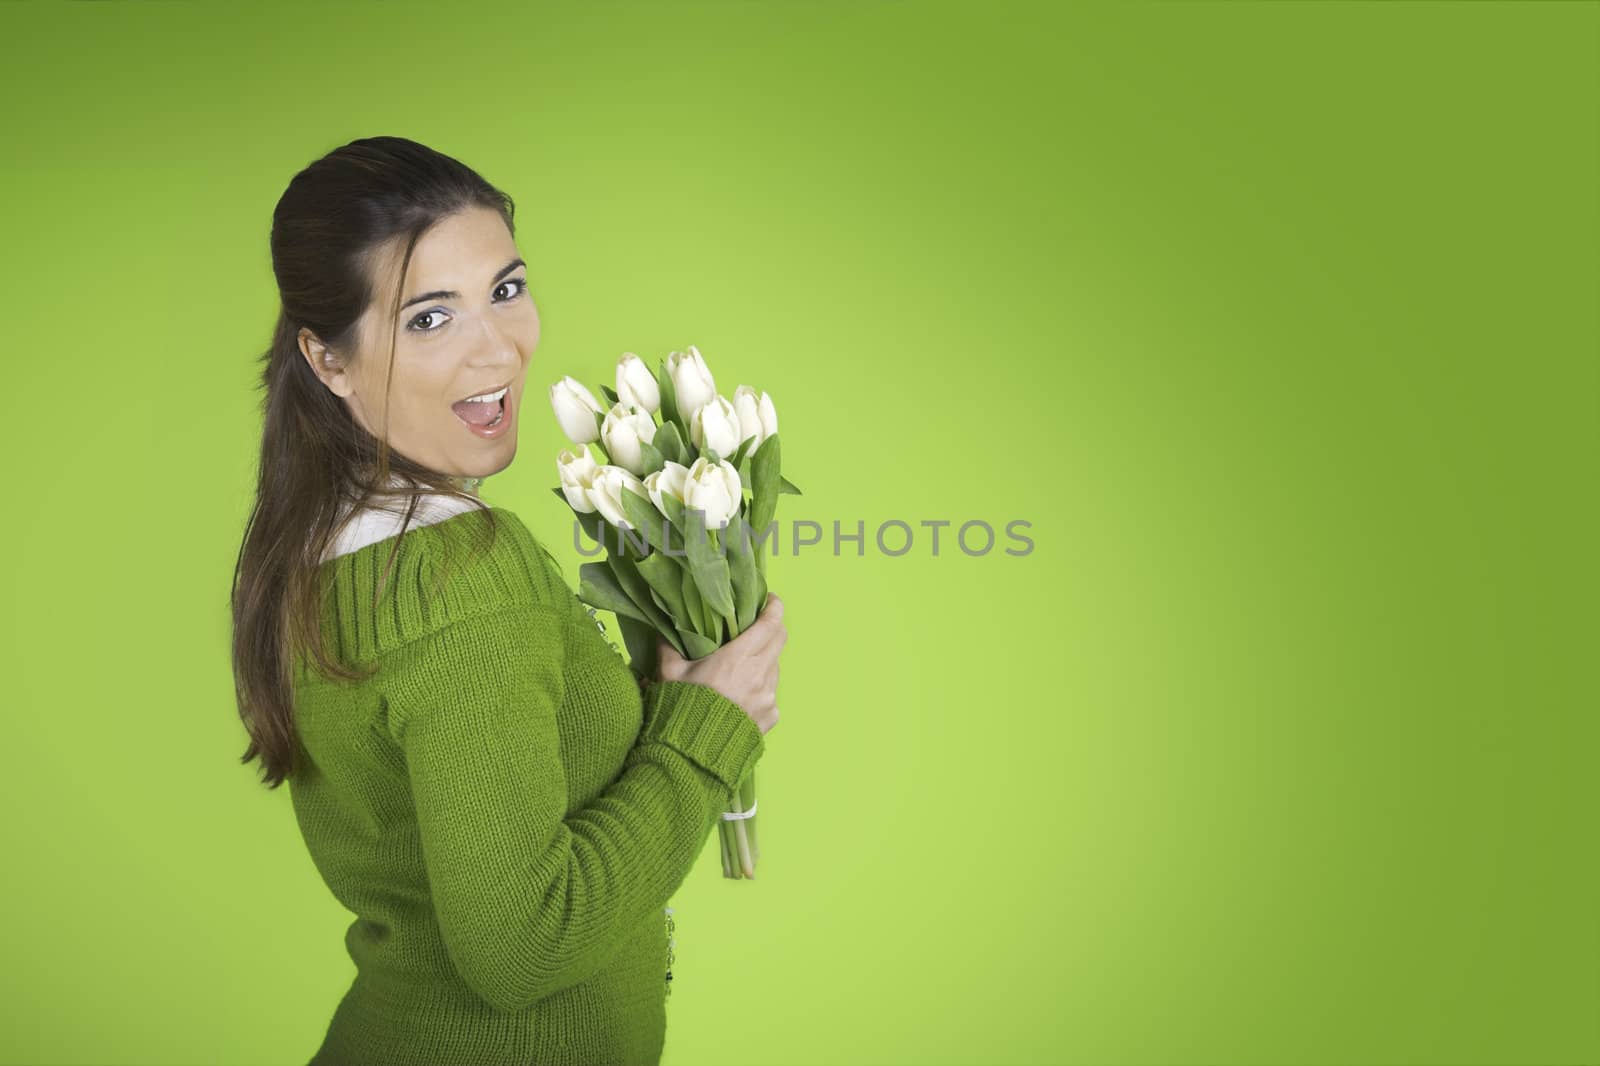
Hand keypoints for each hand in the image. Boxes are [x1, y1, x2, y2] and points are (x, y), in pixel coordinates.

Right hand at [657, 593, 785, 735]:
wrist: (695, 753)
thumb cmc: (682, 708)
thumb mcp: (669, 674)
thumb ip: (667, 647)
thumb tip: (661, 629)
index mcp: (738, 658)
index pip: (770, 623)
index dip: (774, 607)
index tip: (770, 600)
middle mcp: (760, 674)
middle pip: (780, 639)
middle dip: (772, 628)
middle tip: (757, 626)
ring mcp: (769, 696)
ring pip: (775, 667)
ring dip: (764, 660)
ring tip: (742, 667)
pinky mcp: (772, 716)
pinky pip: (771, 694)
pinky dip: (761, 689)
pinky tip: (741, 696)